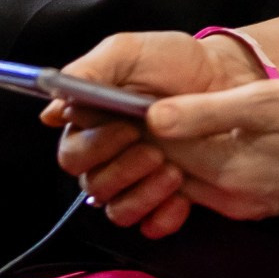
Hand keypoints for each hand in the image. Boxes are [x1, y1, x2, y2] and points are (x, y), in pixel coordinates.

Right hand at [47, 32, 262, 237]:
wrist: (226, 77)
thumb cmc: (174, 61)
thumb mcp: (128, 52)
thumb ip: (89, 71)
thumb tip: (53, 106)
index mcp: (91, 124)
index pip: (72, 153)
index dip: (95, 147)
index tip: (128, 128)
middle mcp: (108, 156)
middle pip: (92, 184)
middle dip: (122, 170)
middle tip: (154, 151)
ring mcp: (136, 180)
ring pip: (117, 209)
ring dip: (142, 194)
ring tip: (173, 169)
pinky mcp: (164, 198)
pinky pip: (150, 225)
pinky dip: (162, 217)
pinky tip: (181, 196)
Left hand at [144, 79, 278, 220]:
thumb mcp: (268, 101)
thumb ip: (206, 112)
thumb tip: (151, 116)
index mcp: (229, 173)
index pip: (161, 150)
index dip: (141, 120)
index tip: (128, 93)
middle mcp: (232, 200)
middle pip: (171, 169)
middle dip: (152, 139)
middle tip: (138, 99)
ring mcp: (248, 207)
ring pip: (191, 179)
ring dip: (175, 150)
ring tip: (169, 109)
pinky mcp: (262, 205)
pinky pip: (214, 186)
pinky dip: (200, 162)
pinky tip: (205, 132)